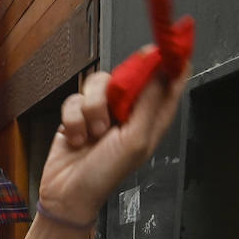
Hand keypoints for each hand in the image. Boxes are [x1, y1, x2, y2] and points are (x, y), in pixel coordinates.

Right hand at [38, 64, 188, 223]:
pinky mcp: (77, 115)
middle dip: (118, 87)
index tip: (171, 44)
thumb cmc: (105, 175)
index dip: (172, 61)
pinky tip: (77, 138)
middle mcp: (129, 110)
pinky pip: (75, 98)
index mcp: (152, 117)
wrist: (67, 194)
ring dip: (92, 108)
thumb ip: (148, 101)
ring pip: (98, 83)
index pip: (170, 80)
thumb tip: (160, 67)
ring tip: (93, 133)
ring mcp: (102, 111)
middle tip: (115, 105)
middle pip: (130, 73)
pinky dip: (74, 119)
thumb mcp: (135, 139)